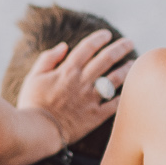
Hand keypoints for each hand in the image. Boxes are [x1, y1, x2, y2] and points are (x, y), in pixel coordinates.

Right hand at [17, 28, 134, 150]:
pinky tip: (129, 91)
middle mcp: (83, 81)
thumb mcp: (34, 77)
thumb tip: (63, 46)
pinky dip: (123, 96)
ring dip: (126, 69)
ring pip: (114, 79)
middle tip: (129, 42)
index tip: (107, 34)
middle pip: (106, 59)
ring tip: (133, 63)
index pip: (87, 48)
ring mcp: (91, 98)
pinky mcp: (95, 116)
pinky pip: (114, 104)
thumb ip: (48, 59)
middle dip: (120, 48)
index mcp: (68, 70)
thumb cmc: (32, 103)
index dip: (98, 38)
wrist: (38, 131)